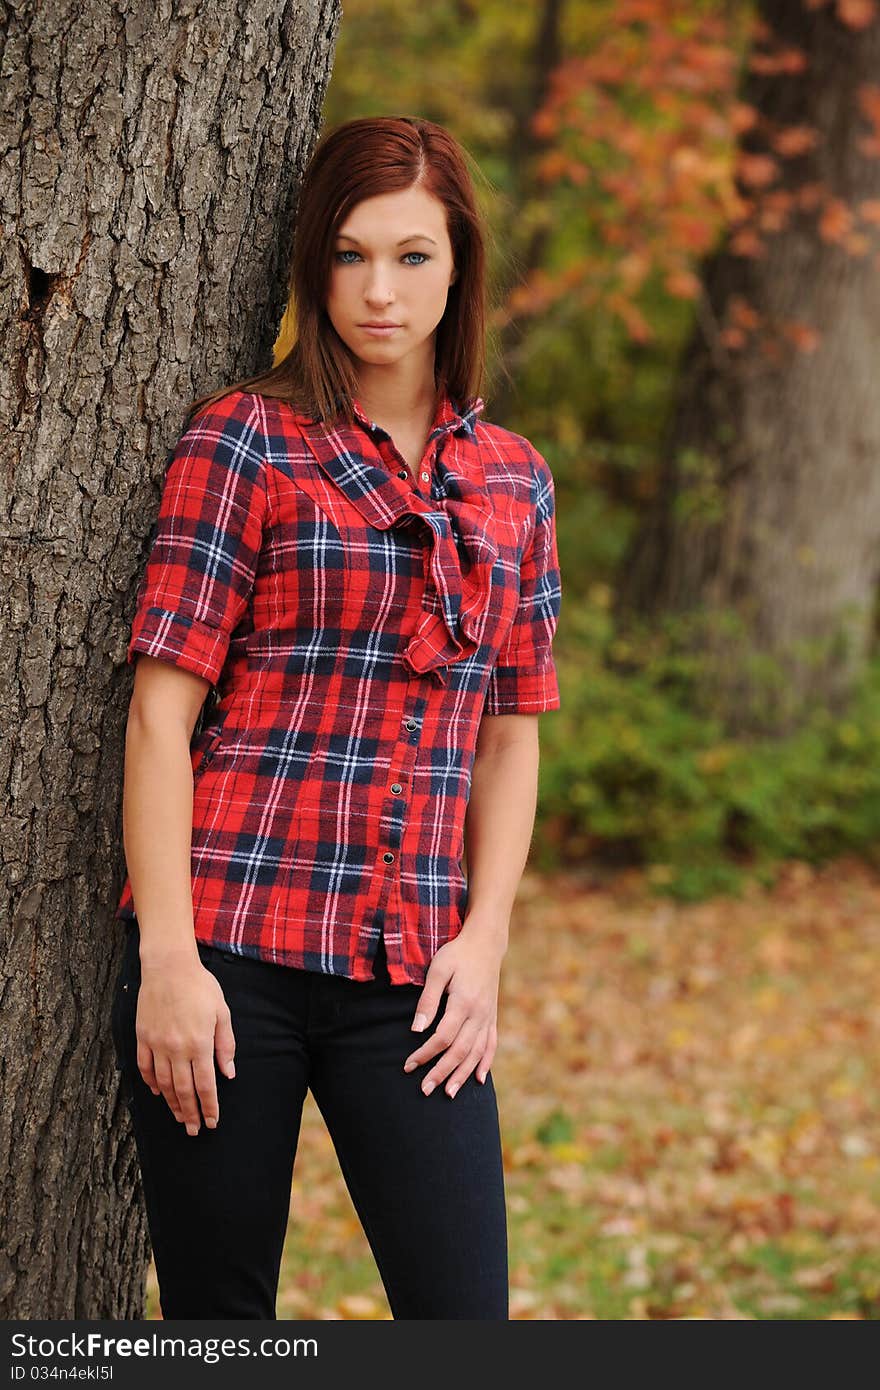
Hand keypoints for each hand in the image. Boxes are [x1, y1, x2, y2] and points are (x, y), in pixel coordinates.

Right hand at [136, 958, 235, 1135]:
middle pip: (183, 1091)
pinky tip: (158, 1093)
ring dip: (172, 1104)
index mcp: (199, 1043)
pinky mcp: (142, 1038)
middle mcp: (177, 1048)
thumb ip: (225, 1045)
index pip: (206, 1085)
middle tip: (194, 1130)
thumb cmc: (200, 986)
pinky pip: (145, 1068)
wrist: (168, 966)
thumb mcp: (221, 1012)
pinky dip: (152, 1083)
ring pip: (163, 1084)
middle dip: (190, 1114)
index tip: (212, 1122)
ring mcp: (157, 1044)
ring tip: (179, 1117)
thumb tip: (229, 1074)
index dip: (209, 1107)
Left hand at [402, 924, 505, 1098]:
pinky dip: (486, 1063)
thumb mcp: (438, 970)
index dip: (425, 1054)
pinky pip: (491, 1045)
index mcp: (463, 1003)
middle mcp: (479, 1014)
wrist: (486, 944)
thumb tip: (416, 1029)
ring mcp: (488, 1017)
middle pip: (460, 1051)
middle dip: (441, 1073)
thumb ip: (427, 999)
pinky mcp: (493, 1017)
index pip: (442, 1038)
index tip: (408, 1065)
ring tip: (449, 1094)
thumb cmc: (457, 955)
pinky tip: (479, 1080)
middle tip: (424, 1090)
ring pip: (476, 1053)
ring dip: (462, 1075)